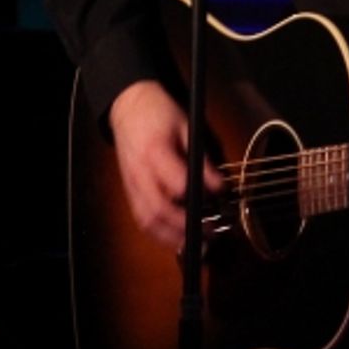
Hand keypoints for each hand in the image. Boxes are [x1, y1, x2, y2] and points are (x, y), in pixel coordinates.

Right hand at [108, 79, 223, 250]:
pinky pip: (140, 218)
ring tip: (196, 242)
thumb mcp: (187, 126)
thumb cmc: (160, 113)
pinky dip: (159, 232)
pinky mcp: (128, 190)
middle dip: (185, 227)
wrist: (128, 106)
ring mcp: (131, 184)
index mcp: (155, 152)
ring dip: (171, 237)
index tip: (218, 197)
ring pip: (146, 220)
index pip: (176, 184)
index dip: (198, 196)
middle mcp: (139, 172)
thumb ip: (201, 159)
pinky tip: (176, 236)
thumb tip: (219, 187)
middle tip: (210, 232)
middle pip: (158, 210)